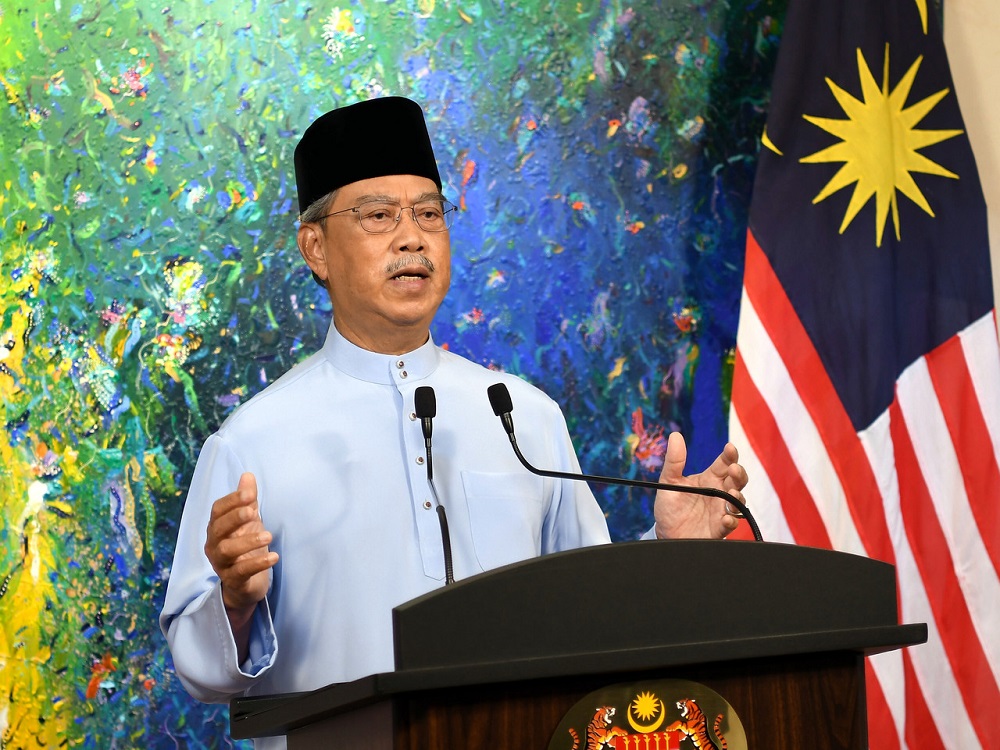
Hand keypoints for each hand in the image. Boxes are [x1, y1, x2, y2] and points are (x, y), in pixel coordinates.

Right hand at [204, 473, 277, 626]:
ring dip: (248, 541)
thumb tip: (248, 475)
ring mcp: (221, 563)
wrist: (246, 584)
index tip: (250, 493)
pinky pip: (241, 571)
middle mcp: (214, 544)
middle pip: (218, 529)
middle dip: (235, 518)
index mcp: (217, 527)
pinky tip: (274, 557)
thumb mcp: (249, 522)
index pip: (218, 510)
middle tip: (253, 512)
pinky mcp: (233, 580)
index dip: (232, 501)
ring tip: (268, 536)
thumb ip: (247, 500)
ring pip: (227, 551)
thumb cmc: (245, 547)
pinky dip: (257, 564)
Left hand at [652, 433, 748, 539]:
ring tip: (732, 492)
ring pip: (739, 501)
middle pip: (737, 480)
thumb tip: (675, 435)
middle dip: (739, 473)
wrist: (665, 533)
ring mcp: (721, 510)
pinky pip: (730, 524)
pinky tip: (726, 518)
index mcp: (709, 479)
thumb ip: (674, 461)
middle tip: (733, 469)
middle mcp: (719, 493)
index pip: (724, 463)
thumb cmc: (670, 506)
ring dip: (738, 496)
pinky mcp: (719, 528)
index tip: (729, 448)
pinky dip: (731, 521)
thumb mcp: (668, 482)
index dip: (730, 455)